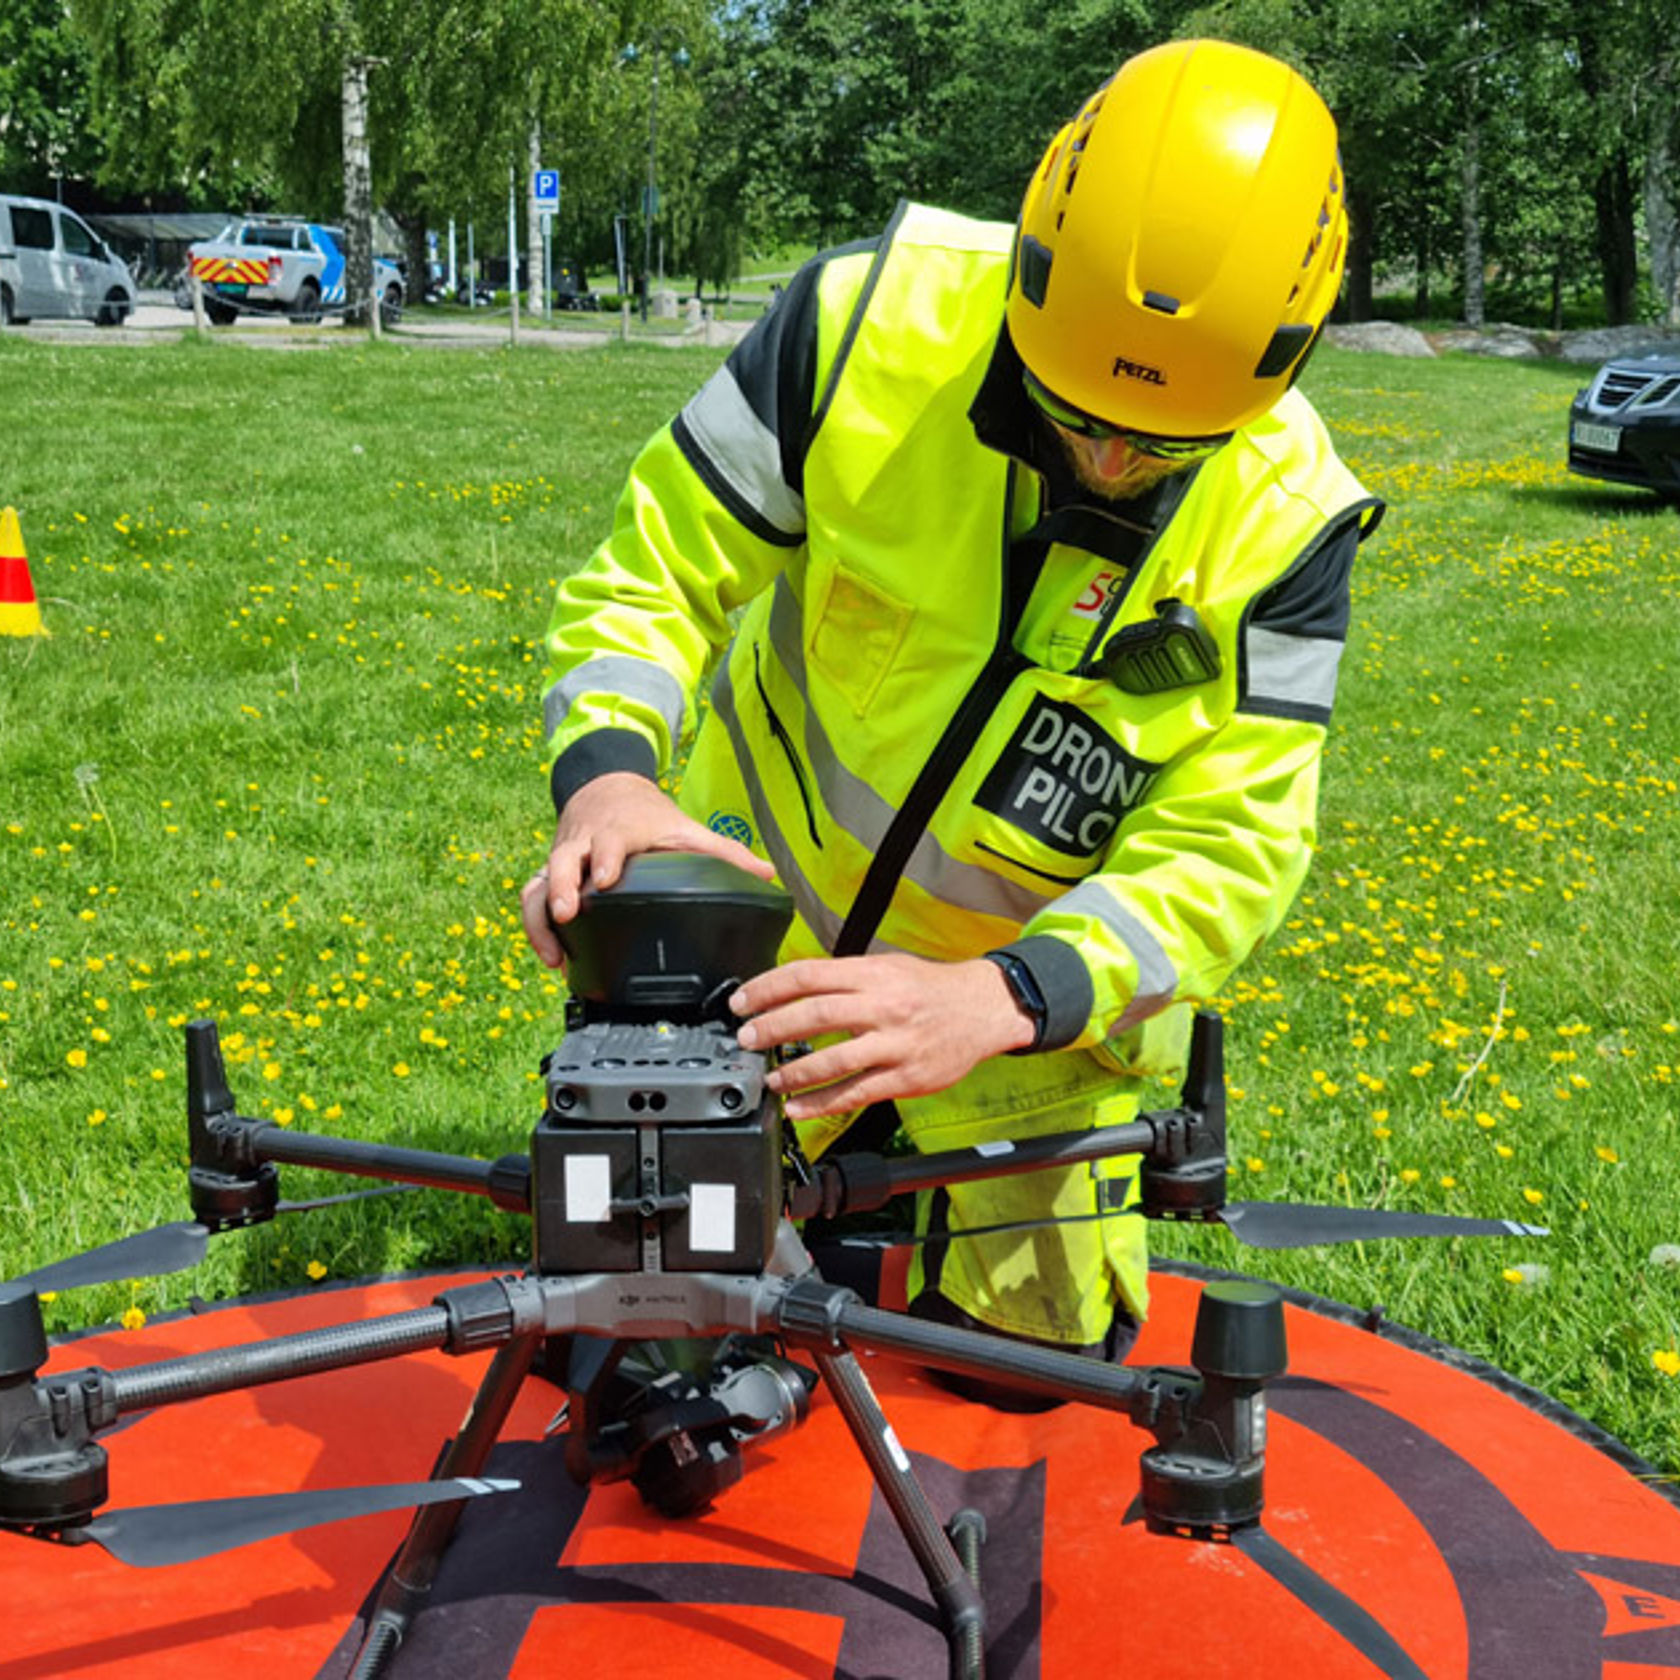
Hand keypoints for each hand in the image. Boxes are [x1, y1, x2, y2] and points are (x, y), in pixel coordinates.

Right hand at [521, 772, 774, 966]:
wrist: (605, 789)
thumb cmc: (648, 817)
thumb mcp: (685, 829)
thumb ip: (723, 852)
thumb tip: (767, 873)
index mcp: (619, 832)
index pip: (608, 841)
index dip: (605, 857)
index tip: (606, 876)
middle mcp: (584, 845)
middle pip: (562, 861)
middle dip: (560, 888)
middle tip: (566, 914)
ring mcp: (562, 860)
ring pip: (537, 884)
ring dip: (541, 917)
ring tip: (553, 954)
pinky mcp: (548, 875)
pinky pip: (532, 899)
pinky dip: (536, 928)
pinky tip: (552, 958)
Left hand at [730, 952, 1036, 1119]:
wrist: (983, 1009)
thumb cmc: (930, 988)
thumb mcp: (887, 966)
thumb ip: (845, 977)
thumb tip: (794, 986)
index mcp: (872, 973)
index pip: (808, 975)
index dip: (768, 988)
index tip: (744, 1002)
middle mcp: (882, 1005)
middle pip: (815, 1014)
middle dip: (773, 1028)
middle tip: (747, 1039)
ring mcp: (895, 1043)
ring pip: (835, 1059)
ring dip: (794, 1072)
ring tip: (771, 1079)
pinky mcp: (906, 1076)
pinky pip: (857, 1092)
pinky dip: (823, 1103)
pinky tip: (799, 1108)